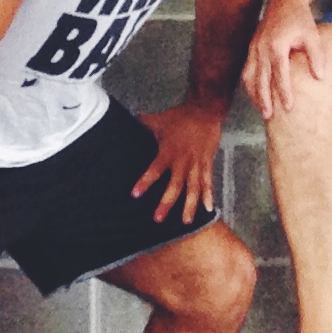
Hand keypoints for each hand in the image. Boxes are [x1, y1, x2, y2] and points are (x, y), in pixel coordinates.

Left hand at [133, 100, 224, 225]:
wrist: (205, 110)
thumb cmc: (179, 116)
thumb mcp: (158, 119)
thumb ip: (142, 125)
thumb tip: (122, 124)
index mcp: (169, 150)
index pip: (155, 169)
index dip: (145, 181)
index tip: (135, 194)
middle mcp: (183, 160)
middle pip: (175, 185)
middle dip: (167, 202)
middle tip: (158, 218)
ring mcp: (197, 163)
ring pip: (194, 188)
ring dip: (190, 205)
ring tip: (186, 222)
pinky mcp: (207, 163)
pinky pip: (209, 182)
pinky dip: (209, 195)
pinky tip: (209, 209)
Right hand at [243, 0, 327, 118]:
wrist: (284, 0)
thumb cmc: (300, 19)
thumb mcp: (312, 35)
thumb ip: (316, 56)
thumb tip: (320, 78)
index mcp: (276, 45)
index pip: (279, 75)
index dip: (283, 92)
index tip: (288, 108)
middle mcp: (261, 48)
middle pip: (260, 79)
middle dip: (264, 99)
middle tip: (269, 117)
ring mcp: (254, 47)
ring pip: (249, 76)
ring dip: (254, 94)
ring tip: (262, 110)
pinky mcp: (251, 47)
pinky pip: (247, 69)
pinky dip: (250, 84)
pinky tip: (256, 95)